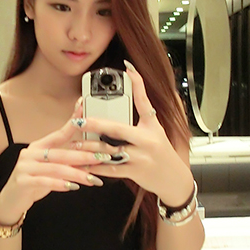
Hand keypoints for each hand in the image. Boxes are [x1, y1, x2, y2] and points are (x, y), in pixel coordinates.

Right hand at [0, 99, 105, 224]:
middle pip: (61, 152)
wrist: (11, 200)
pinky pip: (44, 181)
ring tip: (92, 179)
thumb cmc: (33, 182)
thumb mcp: (51, 170)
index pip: (59, 133)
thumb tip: (93, 159)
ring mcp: (25, 167)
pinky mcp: (22, 181)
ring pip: (55, 168)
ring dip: (76, 173)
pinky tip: (72, 187)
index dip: (73, 124)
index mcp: (39, 146)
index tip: (86, 117)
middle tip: (102, 158)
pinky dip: (60, 184)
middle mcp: (31, 153)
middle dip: (84, 156)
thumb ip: (67, 163)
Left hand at [78, 62, 194, 207]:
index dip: (137, 84)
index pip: (144, 101)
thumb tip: (124, 94)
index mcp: (152, 127)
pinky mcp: (135, 173)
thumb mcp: (155, 131)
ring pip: (111, 151)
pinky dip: (96, 167)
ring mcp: (141, 157)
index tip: (127, 69)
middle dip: (96, 125)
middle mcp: (147, 140)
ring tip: (75, 144)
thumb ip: (140, 114)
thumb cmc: (161, 152)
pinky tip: (84, 164)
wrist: (174, 180)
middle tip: (79, 122)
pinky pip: (111, 169)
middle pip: (118, 129)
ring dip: (90, 148)